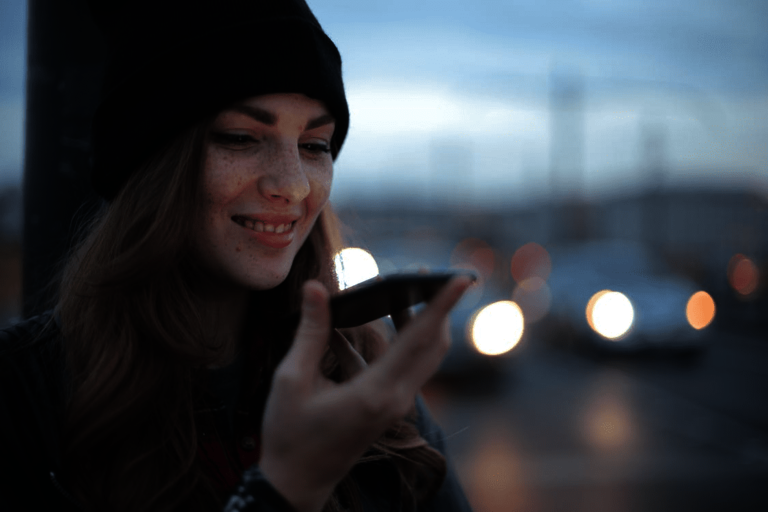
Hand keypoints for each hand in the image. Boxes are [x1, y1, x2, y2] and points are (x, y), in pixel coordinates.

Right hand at [258, 276, 471, 511]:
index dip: (441, 306)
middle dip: (436, 307)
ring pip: (423, 356)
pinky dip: (397, 341)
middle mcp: (395, 399)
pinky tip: (365, 326)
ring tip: (404, 289)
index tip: (461, 279)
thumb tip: (315, 288)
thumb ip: (309, 332)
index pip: (419, 340)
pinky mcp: (388, 408)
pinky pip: (404, 367)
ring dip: (419, 322)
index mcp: (375, 393)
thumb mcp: (291, 380)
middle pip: (433, 345)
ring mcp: (395, 406)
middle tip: (427, 272)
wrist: (296, 484)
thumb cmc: (290, 435)